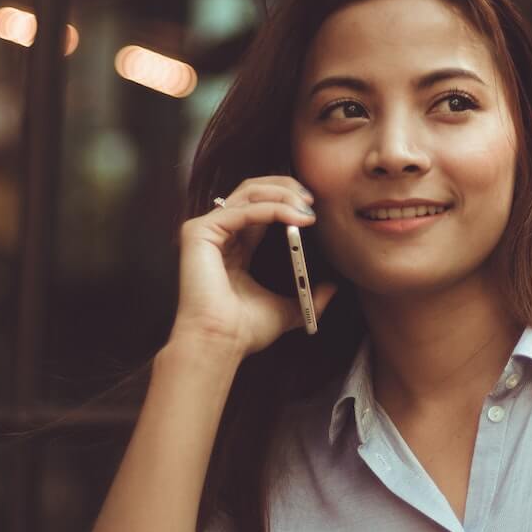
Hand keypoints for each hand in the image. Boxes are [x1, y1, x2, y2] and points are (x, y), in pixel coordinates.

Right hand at [169, 175, 337, 357]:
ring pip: (248, 193)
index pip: (261, 206)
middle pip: (253, 190)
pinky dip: (272, 209)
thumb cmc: (244, 330)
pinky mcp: (199, 232)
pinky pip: (242, 210)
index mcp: (235, 245)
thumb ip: (307, 296)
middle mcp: (219, 233)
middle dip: (286, 188)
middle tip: (312, 199)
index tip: (314, 207)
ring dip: (283, 196)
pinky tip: (294, 217)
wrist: (221, 343)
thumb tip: (332, 289)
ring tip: (307, 208)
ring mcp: (206, 230)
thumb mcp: (286, 309)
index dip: (287, 200)